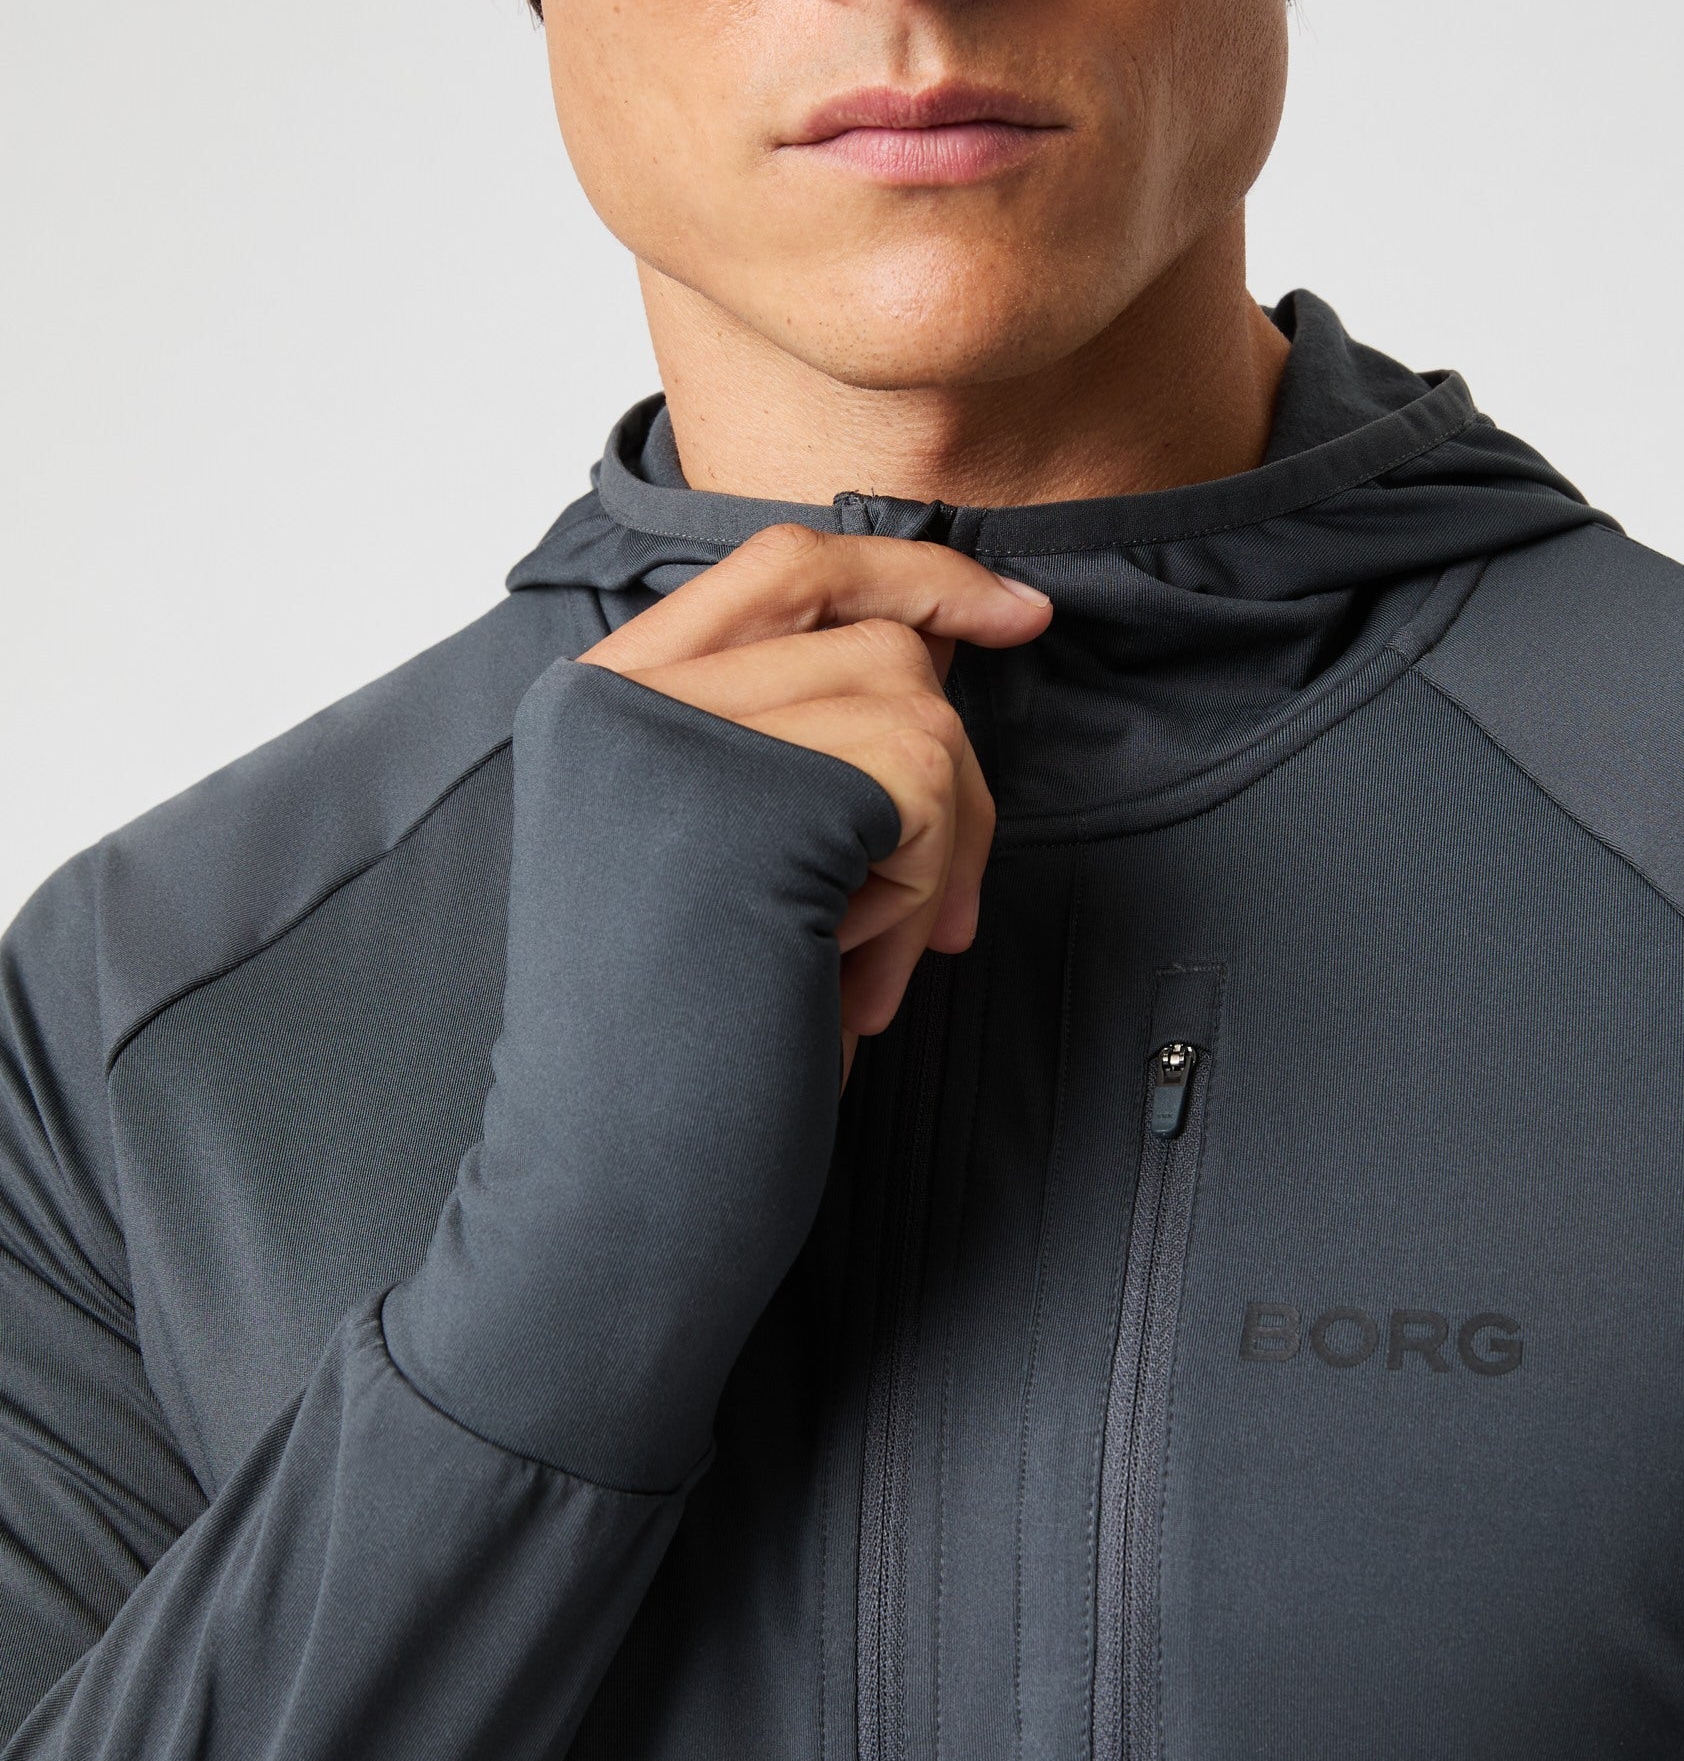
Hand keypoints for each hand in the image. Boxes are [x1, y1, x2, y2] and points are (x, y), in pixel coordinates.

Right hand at [577, 525, 1050, 1074]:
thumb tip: (946, 629)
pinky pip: (928, 784)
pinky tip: (844, 984)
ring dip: (930, 855)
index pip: (783, 566)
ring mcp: (676, 741)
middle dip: (941, 779)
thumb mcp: (725, 850)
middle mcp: (616, 698)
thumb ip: (798, 729)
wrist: (616, 1195)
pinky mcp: (751, 802)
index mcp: (595, 702)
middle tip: (921, 921)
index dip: (912, 575)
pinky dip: (923, 893)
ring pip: (918, 712)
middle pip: (878, 644)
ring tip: (846, 966)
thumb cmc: (684, 1043)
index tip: (1011, 614)